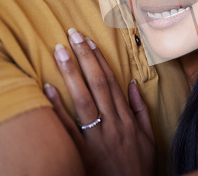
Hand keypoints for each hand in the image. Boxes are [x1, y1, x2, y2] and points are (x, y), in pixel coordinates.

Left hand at [43, 28, 155, 175]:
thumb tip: (133, 84)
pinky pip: (68, 128)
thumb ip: (141, 111)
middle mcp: (112, 123)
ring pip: (84, 100)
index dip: (100, 60)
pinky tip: (48, 89)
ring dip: (72, 74)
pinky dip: (58, 108)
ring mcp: (97, 137)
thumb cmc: (139, 166)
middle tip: (73, 35)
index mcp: (127, 118)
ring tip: (60, 51)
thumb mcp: (150, 138)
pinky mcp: (82, 152)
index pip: (112, 82)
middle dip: (85, 57)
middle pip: (98, 84)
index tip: (90, 42)